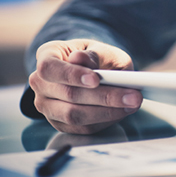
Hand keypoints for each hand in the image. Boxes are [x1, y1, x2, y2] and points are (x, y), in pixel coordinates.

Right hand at [28, 39, 142, 134]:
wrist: (97, 70)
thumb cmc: (98, 57)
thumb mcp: (101, 49)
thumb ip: (93, 54)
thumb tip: (78, 59)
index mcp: (47, 55)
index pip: (50, 68)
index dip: (71, 75)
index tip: (95, 79)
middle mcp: (41, 82)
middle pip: (67, 94)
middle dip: (104, 97)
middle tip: (133, 96)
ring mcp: (47, 105)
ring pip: (74, 115)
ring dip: (107, 112)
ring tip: (133, 103)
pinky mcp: (60, 123)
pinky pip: (82, 127)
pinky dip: (105, 120)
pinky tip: (123, 111)